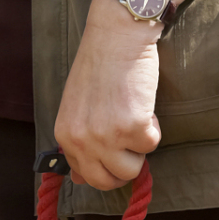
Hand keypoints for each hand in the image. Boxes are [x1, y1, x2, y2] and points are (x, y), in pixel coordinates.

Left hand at [53, 0, 162, 190]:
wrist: (117, 37)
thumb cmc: (99, 68)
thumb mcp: (76, 109)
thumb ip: (78, 143)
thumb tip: (78, 180)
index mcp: (65, 136)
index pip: (84, 176)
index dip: (105, 166)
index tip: (114, 153)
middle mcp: (82, 141)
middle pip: (106, 182)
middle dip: (123, 168)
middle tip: (130, 146)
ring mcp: (107, 136)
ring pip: (131, 169)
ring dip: (139, 148)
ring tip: (134, 119)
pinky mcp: (133, 127)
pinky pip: (151, 145)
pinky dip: (153, 128)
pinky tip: (143, 105)